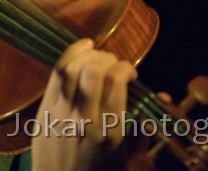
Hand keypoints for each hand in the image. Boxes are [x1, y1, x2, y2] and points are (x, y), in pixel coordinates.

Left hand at [31, 39, 136, 170]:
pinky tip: (82, 48)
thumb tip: (164, 97)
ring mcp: (60, 113)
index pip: (117, 83)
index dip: (125, 69)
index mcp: (109, 133)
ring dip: (89, 54)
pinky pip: (55, 74)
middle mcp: (84, 120)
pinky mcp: (43, 109)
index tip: (130, 72)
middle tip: (114, 64)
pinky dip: (69, 55)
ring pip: (72, 68)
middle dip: (108, 59)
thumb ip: (143, 129)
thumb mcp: (126, 159)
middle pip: (94, 71)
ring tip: (98, 54)